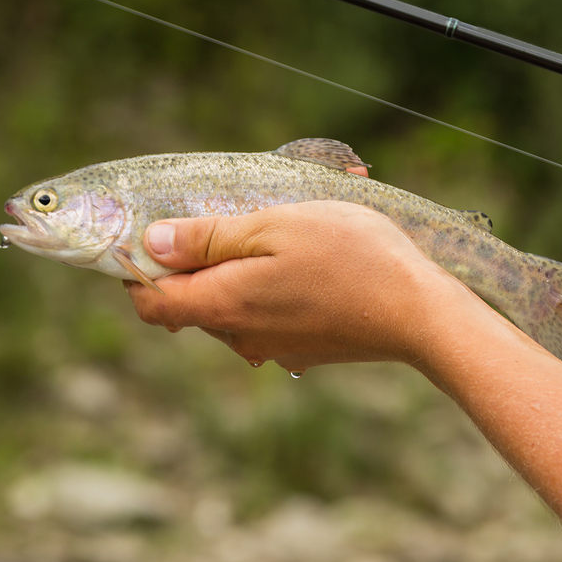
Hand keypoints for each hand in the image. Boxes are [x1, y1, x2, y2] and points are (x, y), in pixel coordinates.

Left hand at [124, 202, 465, 371]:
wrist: (421, 315)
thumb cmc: (351, 259)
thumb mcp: (275, 227)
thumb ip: (209, 237)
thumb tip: (153, 244)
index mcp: (224, 304)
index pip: (152, 301)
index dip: (140, 269)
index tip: (155, 234)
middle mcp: (241, 336)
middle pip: (194, 300)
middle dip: (203, 257)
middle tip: (239, 214)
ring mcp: (275, 347)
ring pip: (236, 304)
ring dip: (247, 266)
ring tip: (290, 226)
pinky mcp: (306, 347)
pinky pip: (272, 313)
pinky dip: (278, 283)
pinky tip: (316, 256)